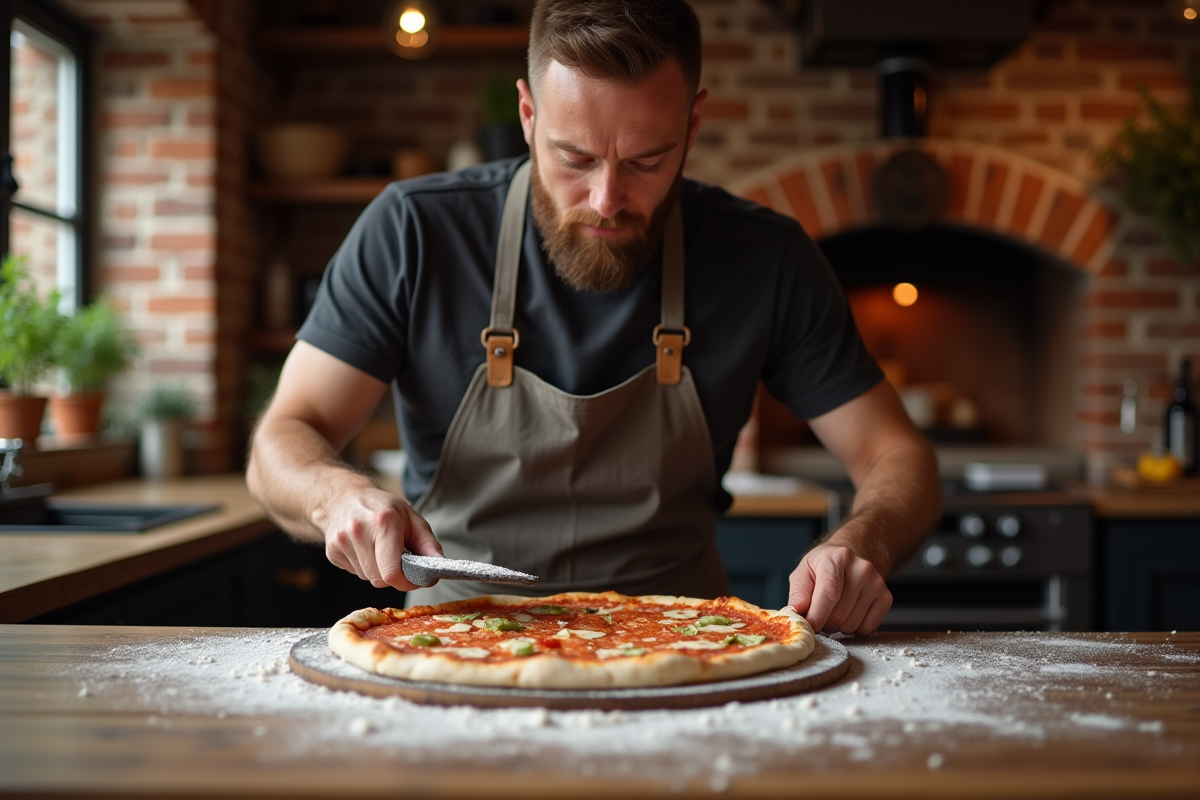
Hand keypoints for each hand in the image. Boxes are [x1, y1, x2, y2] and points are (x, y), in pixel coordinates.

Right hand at [311, 487, 441, 590]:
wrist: (345, 496)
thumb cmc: (383, 508)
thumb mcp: (411, 518)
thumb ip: (428, 544)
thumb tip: (440, 566)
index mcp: (383, 522)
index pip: (391, 573)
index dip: (405, 582)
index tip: (413, 579)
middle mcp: (358, 531)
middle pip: (379, 579)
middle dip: (392, 575)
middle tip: (397, 558)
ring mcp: (341, 542)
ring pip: (366, 578)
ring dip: (377, 570)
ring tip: (378, 549)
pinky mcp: (331, 551)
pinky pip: (354, 573)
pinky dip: (363, 566)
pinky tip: (364, 549)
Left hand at [788, 544, 891, 635]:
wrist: (852, 558)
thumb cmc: (824, 567)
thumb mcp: (804, 572)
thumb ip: (798, 592)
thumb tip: (797, 612)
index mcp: (836, 558)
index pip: (828, 594)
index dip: (817, 616)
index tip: (809, 628)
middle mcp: (861, 569)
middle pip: (839, 614)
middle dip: (824, 623)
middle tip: (820, 615)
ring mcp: (876, 583)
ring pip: (852, 625)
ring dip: (839, 627)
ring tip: (835, 612)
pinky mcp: (886, 597)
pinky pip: (867, 629)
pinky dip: (855, 629)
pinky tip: (850, 615)